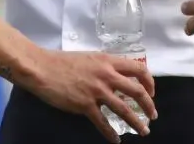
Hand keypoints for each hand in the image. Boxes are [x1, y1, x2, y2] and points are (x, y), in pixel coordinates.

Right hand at [29, 49, 156, 142]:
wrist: (42, 68)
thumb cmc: (61, 61)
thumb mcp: (88, 58)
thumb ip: (103, 67)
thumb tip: (114, 77)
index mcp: (107, 61)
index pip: (138, 69)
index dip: (149, 82)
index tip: (150, 92)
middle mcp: (106, 75)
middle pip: (137, 92)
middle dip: (149, 106)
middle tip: (152, 115)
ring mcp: (97, 91)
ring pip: (124, 110)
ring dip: (137, 122)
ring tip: (143, 131)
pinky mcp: (85, 105)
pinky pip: (103, 123)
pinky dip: (111, 133)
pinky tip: (116, 140)